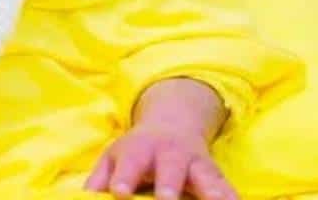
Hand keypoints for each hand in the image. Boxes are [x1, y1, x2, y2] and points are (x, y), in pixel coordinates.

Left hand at [83, 123, 236, 199]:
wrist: (173, 125)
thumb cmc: (137, 151)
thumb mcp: (114, 157)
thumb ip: (99, 179)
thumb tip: (84, 197)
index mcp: (140, 150)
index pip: (130, 164)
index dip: (124, 178)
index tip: (120, 193)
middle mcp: (171, 154)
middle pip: (171, 169)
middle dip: (170, 185)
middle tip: (167, 199)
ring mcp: (196, 164)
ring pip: (207, 178)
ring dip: (213, 193)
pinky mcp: (216, 176)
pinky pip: (228, 188)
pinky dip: (233, 196)